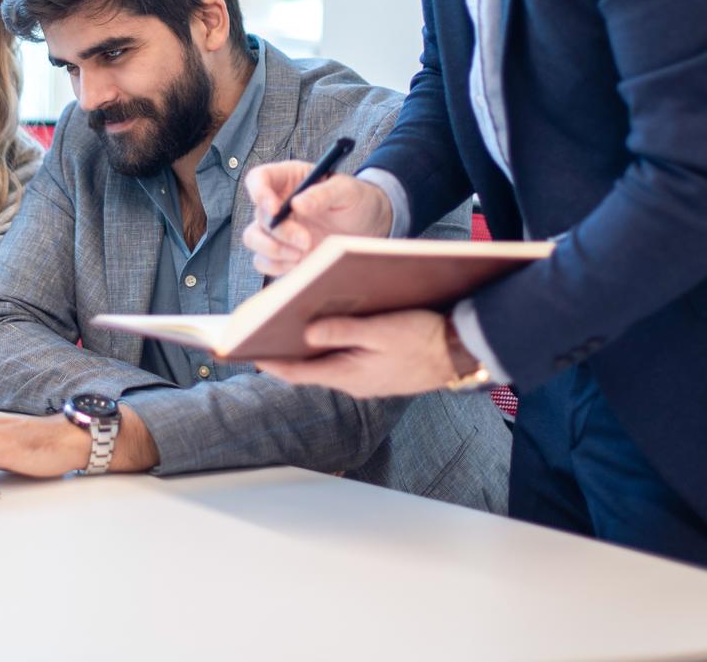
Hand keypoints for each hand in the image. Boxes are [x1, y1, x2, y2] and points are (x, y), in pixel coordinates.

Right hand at [240, 162, 392, 277]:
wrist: (370, 225)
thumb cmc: (356, 199)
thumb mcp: (346, 190)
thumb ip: (323, 194)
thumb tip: (297, 204)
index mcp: (288, 179)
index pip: (258, 179)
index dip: (258, 192)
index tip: (275, 209)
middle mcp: (278, 203)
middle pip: (259, 215)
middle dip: (280, 232)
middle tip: (305, 241)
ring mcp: (278, 229)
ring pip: (253, 238)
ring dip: (273, 250)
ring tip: (301, 254)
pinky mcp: (283, 252)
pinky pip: (264, 261)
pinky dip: (277, 265)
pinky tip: (299, 264)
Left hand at [254, 309, 461, 397]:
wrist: (462, 352)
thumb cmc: (425, 339)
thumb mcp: (382, 330)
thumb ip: (343, 331)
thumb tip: (307, 332)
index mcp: (350, 375)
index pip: (298, 373)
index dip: (270, 361)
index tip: (244, 349)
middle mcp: (353, 382)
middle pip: (309, 367)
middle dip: (284, 350)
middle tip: (259, 332)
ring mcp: (365, 379)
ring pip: (326, 363)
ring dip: (307, 347)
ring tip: (284, 325)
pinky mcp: (377, 371)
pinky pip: (345, 359)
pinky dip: (330, 345)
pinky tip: (326, 326)